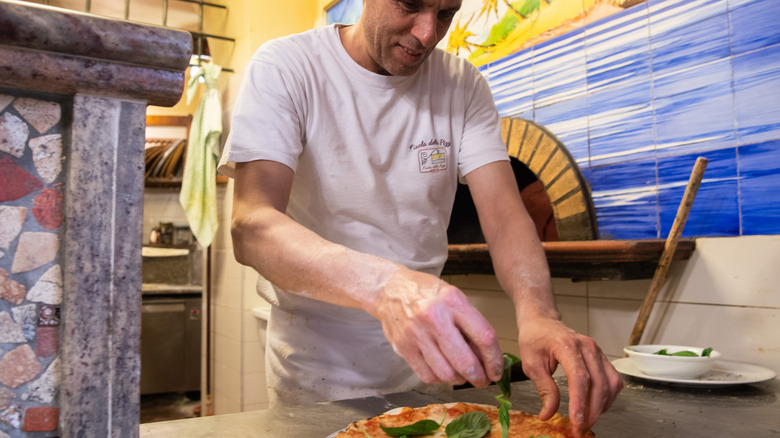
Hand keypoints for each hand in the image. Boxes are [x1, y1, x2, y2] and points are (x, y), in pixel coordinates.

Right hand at [370, 269, 503, 387]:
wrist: (390, 289)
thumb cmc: (426, 293)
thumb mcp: (454, 297)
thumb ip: (470, 324)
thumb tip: (487, 357)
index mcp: (453, 301)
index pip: (484, 337)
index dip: (495, 360)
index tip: (497, 370)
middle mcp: (434, 318)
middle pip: (465, 361)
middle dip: (479, 377)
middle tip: (483, 380)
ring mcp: (417, 334)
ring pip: (446, 373)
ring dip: (460, 380)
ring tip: (463, 376)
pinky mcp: (403, 347)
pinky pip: (427, 375)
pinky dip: (440, 379)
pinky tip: (444, 372)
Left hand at [516, 317, 622, 435]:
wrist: (543, 323)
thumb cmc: (535, 340)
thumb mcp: (532, 364)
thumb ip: (544, 389)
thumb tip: (548, 414)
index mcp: (567, 345)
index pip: (579, 377)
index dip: (580, 402)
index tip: (577, 422)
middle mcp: (587, 346)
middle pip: (598, 383)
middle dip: (592, 410)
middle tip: (581, 429)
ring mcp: (597, 351)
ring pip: (610, 383)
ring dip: (602, 406)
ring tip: (587, 420)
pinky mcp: (602, 357)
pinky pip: (612, 380)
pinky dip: (608, 397)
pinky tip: (596, 407)